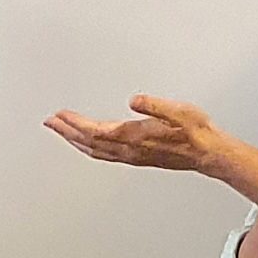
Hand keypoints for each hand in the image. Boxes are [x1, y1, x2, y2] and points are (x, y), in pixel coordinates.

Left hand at [47, 97, 238, 175]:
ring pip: (95, 151)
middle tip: (49, 122)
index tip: (59, 115)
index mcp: (136, 136)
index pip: (96, 131)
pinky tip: (87, 144)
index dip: (75, 123)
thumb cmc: (196, 132)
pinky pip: (104, 155)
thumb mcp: (179, 111)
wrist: (208, 153)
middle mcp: (130, 149)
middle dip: (67, 132)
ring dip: (75, 141)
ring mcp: (132, 156)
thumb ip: (155, 105)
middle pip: (89, 143)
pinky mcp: (136, 157)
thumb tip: (134, 100)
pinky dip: (89, 148)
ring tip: (61, 131)